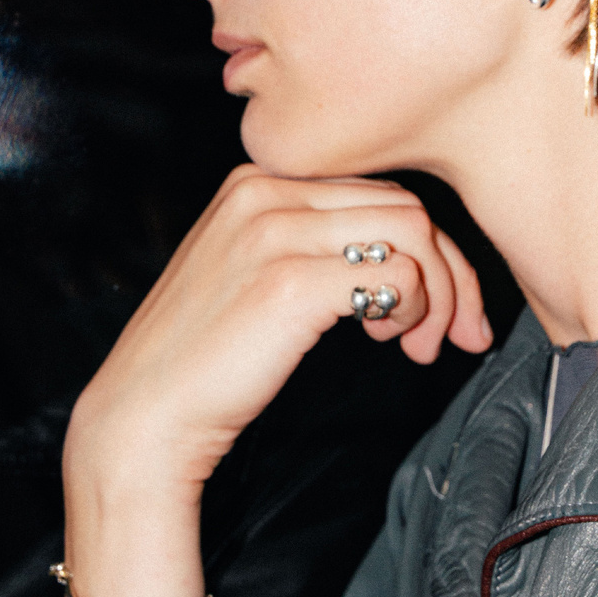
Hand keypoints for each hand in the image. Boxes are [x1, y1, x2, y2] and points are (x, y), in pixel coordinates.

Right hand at [65, 167, 490, 494]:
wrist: (144, 417)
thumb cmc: (206, 358)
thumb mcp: (255, 270)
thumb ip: (315, 241)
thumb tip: (410, 252)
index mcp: (257, 179)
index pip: (378, 188)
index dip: (428, 246)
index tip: (446, 302)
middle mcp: (265, 190)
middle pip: (405, 204)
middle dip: (449, 271)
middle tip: (453, 333)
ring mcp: (275, 232)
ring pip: (412, 230)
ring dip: (437, 292)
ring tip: (415, 342)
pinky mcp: (289, 282)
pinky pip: (397, 274)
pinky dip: (412, 309)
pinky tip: (388, 341)